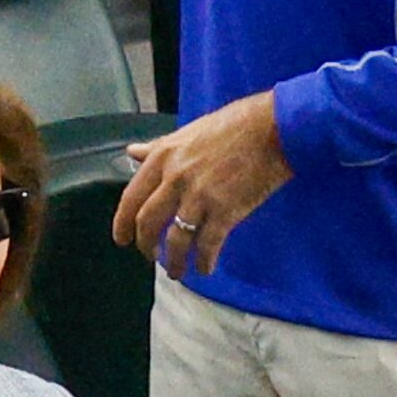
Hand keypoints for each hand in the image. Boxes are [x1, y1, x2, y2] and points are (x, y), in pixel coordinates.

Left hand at [112, 92, 293, 277]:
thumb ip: (158, 148)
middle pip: (148, 223)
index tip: (122, 239)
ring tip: (176, 271)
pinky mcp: (225, 211)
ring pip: (175, 241)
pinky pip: (207, 245)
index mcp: (163, 157)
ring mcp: (200, 196)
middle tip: (150, 256)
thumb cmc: (235, 125)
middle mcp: (176, 178)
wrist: (275, 128)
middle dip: (145, 246)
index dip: (122, 224)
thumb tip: (133, 152)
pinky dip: (204, 261)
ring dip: (173, 262)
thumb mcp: (188, 132)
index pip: (131, 198)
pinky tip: (205, 268)